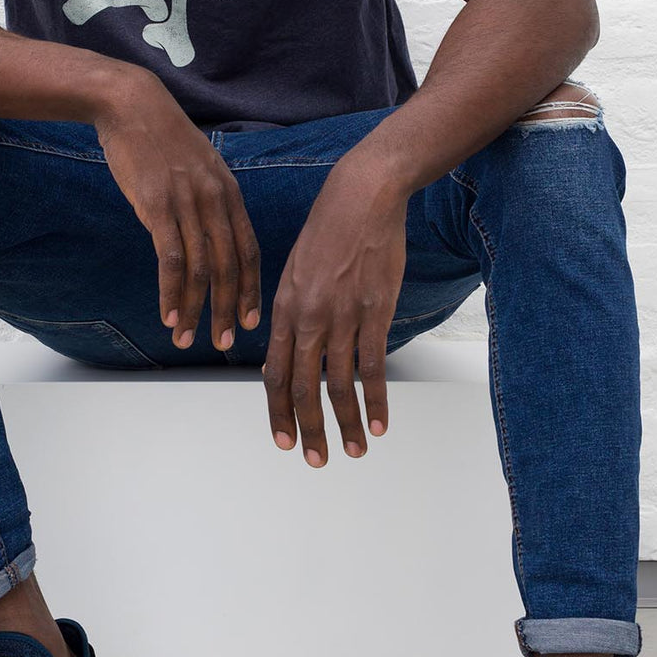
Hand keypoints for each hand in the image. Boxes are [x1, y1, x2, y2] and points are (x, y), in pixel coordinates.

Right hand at [95, 70, 261, 351]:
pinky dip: (171, 291)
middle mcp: (215, 201)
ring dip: (196, 309)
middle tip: (225, 344)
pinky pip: (171, 259)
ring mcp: (188, 204)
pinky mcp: (158, 207)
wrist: (132, 104)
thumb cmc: (161, 137)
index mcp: (228, 193)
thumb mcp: (199, 166)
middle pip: (230, 268)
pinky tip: (168, 313)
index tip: (251, 320)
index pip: (249, 251)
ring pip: (201, 270)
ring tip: (188, 338)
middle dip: (230, 310)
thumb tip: (205, 234)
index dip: (252, 289)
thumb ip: (207, 201)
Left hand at [262, 158, 407, 465]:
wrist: (361, 197)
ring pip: (338, 385)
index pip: (276, 374)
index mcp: (283, 308)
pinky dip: (377, 400)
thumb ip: (291, 314)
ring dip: (346, 424)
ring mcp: (341, 317)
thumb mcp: (295, 270)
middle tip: (315, 460)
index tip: (284, 439)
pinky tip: (381, 424)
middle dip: (308, 429)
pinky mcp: (374, 312)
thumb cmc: (329, 229)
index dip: (279, 411)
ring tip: (354, 450)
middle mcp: (307, 318)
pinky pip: (373, 367)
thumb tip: (287, 354)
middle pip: (302, 387)